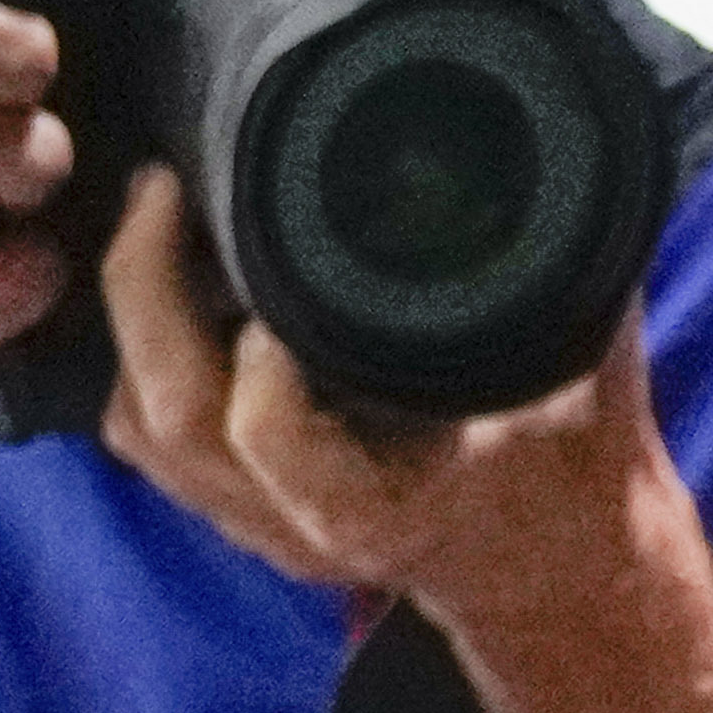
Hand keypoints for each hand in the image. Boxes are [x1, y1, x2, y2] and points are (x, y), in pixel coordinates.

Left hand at [82, 168, 704, 677]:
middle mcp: (304, 529)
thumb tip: (513, 148)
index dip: (250, 351)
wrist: (560, 564)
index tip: (268, 258)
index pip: (268, 438)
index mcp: (386, 507)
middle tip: (163, 185)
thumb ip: (538, 271)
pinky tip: (168, 275)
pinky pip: (147, 434)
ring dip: (132, 321)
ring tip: (159, 216)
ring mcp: (260, 524)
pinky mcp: (238, 506)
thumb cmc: (571, 457)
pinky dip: (138, 354)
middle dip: (144, 291)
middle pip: (170, 423)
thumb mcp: (580, 361)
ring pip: (140, 430)